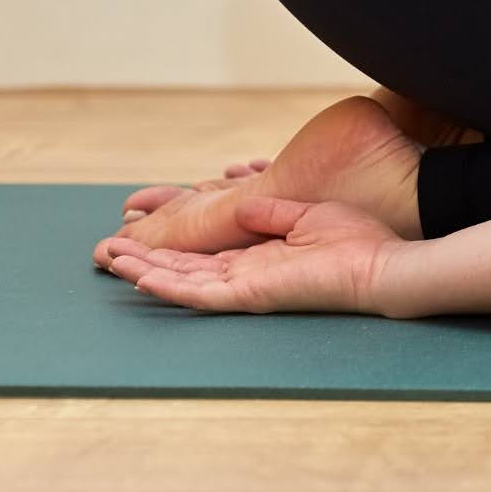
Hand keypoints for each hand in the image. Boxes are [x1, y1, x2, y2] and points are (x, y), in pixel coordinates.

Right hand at [98, 196, 414, 315]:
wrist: (382, 265)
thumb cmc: (357, 241)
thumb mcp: (305, 214)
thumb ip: (269, 211)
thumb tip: (239, 196)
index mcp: (260, 254)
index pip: (205, 250)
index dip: (171, 242)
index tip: (140, 230)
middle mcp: (247, 273)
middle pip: (185, 267)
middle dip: (147, 259)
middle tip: (108, 250)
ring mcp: (247, 286)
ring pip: (185, 282)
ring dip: (148, 272)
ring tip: (113, 261)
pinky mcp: (253, 295)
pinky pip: (203, 295)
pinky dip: (172, 288)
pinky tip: (144, 280)